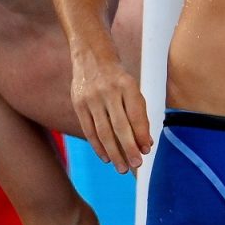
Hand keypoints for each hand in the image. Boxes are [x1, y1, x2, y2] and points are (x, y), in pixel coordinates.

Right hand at [70, 55, 150, 173]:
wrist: (91, 57)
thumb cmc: (118, 78)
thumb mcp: (132, 88)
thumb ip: (138, 113)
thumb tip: (146, 142)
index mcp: (127, 86)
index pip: (135, 115)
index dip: (141, 134)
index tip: (146, 151)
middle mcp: (109, 92)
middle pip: (119, 126)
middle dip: (128, 148)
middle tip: (136, 165)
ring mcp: (91, 98)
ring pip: (103, 131)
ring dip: (113, 152)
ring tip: (122, 168)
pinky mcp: (78, 104)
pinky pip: (88, 129)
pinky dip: (98, 145)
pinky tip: (106, 157)